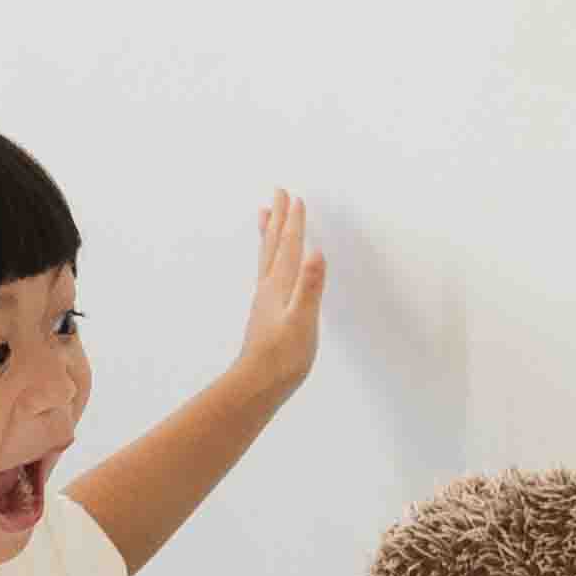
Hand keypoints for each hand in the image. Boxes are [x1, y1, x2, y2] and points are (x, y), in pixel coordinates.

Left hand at [236, 189, 327, 400]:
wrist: (259, 382)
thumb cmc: (283, 357)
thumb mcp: (303, 321)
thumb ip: (310, 287)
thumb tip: (317, 253)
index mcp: (281, 285)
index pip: (290, 247)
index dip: (295, 223)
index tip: (297, 199)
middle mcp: (270, 286)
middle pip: (275, 245)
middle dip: (280, 219)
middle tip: (279, 193)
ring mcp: (265, 299)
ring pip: (267, 257)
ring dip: (269, 234)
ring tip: (265, 214)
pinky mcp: (265, 312)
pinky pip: (266, 273)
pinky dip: (268, 258)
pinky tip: (271, 264)